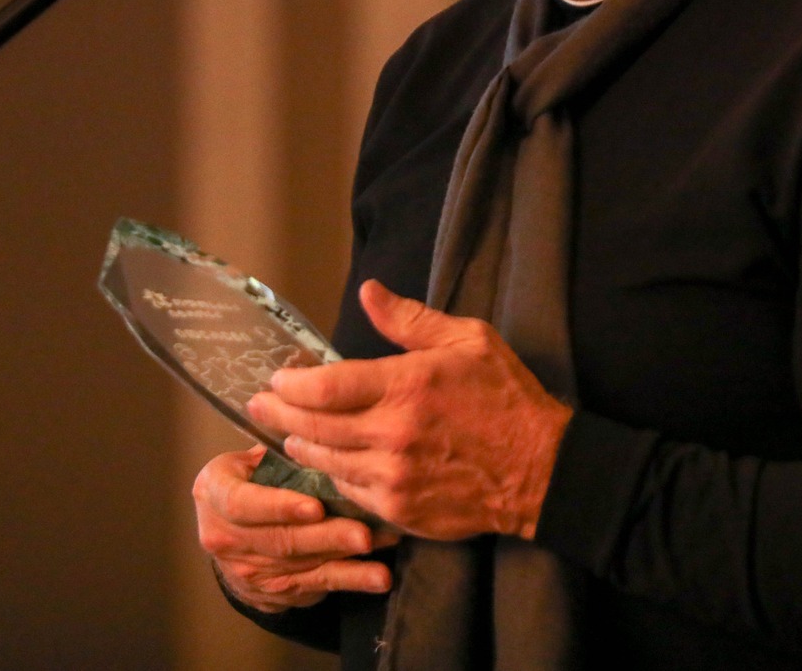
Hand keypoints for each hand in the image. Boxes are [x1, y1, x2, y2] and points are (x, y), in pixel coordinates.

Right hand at [192, 445, 392, 612]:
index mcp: (213, 492)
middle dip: (326, 537)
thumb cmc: (250, 481)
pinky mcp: (271, 591)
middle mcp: (222, 536)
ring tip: (382, 544)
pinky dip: (350, 579)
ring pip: (302, 564)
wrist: (229, 535)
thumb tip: (321, 425)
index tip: (315, 507)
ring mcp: (246, 569)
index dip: (278, 507)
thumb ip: (277, 450)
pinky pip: (315, 584)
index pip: (241, 503)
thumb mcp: (250, 459)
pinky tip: (379, 577)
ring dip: (346, 557)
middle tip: (365, 533)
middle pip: (279, 540)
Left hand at [246, 279, 572, 541]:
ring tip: (289, 432)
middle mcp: (392, 434)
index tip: (279, 379)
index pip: (326, 387)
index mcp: (407, 386)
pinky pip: (348, 492)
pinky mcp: (399, 510)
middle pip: (313, 426)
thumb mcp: (469, 341)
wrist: (541, 470)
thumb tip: (368, 292)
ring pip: (325, 462)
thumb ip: (411, 320)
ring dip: (301, 445)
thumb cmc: (506, 398)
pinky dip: (332, 476)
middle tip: (260, 405)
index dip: (292, 384)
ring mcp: (393, 477)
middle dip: (279, 414)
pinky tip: (327, 463)